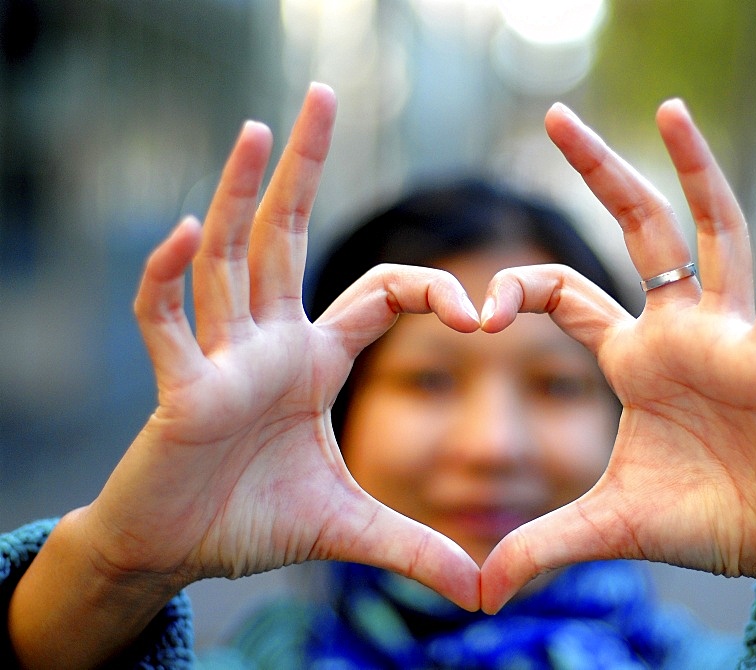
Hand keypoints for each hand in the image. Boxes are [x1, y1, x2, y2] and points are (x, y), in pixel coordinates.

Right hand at [75, 83, 480, 607]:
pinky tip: (185, 231)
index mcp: (314, 359)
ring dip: (240, 195)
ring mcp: (220, 359)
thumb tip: (484, 593)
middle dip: (303, 170)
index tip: (483, 311)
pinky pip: (168, 324)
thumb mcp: (350, 528)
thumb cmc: (251, 520)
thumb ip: (414, 548)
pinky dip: (171, 279)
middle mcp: (268, 343)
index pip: (378, 293)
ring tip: (257, 131)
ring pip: (230, 262)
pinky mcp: (178, 390)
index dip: (430, 289)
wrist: (177, 550)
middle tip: (319, 99)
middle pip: (286, 240)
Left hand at [479, 100, 755, 663]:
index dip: (516, 288)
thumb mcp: (609, 527)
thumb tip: (477, 594)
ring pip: (713, 236)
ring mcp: (731, 336)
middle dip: (599, 172)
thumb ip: (543, 547)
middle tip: (556, 115)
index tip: (472, 312)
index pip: (565, 293)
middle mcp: (678, 330)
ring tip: (668, 111)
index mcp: (632, 356)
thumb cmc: (706, 521)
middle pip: (637, 231)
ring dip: (694, 173)